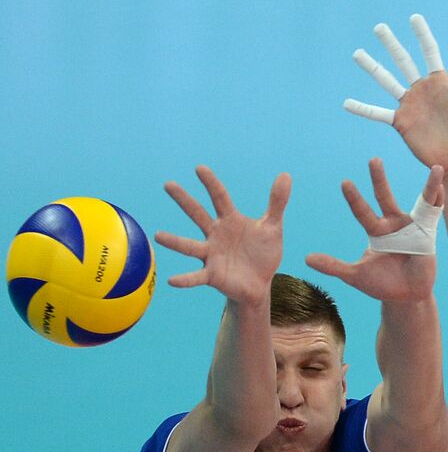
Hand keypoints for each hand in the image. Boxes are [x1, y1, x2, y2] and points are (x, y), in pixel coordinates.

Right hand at [155, 166, 289, 302]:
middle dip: (184, 200)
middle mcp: (216, 235)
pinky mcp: (212, 275)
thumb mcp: (273, 227)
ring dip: (175, 241)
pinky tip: (172, 280)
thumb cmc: (263, 253)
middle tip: (168, 184)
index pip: (220, 198)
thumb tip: (286, 175)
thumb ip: (277, 202)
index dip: (211, 184)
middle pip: (198, 214)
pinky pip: (196, 277)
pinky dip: (185, 279)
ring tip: (158, 235)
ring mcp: (211, 255)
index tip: (200, 169)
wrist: (261, 283)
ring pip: (190, 246)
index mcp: (230, 221)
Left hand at [306, 159, 443, 301]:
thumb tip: (306, 259)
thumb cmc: (382, 284)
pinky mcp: (428, 233)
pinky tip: (444, 186)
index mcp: (376, 231)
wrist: (406, 296)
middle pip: (385, 196)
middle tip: (373, 160)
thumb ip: (333, 266)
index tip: (345, 182)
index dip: (354, 199)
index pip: (362, 211)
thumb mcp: (355, 275)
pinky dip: (440, 199)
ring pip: (419, 200)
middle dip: (379, 179)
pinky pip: (435, 214)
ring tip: (436, 167)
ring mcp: (413, 227)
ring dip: (428, 184)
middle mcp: (394, 224)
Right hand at [343, 14, 447, 171]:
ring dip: (372, 67)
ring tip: (357, 53)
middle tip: (379, 27)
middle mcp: (422, 91)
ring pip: (387, 81)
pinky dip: (363, 108)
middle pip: (403, 61)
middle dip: (391, 44)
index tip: (414, 17)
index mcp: (439, 83)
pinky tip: (346, 103)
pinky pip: (378, 113)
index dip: (422, 36)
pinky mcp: (401, 122)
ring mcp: (410, 105)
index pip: (429, 53)